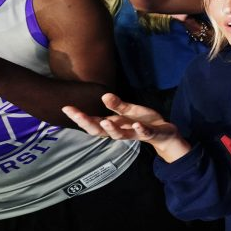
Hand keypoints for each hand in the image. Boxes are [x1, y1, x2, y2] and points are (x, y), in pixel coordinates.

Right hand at [62, 94, 188, 160]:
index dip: (79, 116)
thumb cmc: (142, 121)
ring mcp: (134, 134)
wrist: (164, 133)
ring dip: (112, 129)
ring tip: (105, 121)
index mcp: (113, 124)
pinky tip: (136, 125)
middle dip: (88, 123)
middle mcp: (120, 131)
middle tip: (77, 115)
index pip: (92, 122)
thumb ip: (117, 105)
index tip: (66, 108)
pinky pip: (144, 133)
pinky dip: (140, 130)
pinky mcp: (149, 134)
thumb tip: (104, 95)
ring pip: (120, 135)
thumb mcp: (129, 110)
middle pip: (100, 131)